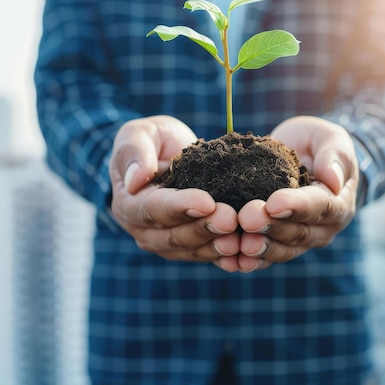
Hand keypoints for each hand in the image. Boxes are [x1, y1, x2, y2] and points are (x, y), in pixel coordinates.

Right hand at [109, 115, 238, 267]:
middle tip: (231, 219)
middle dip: (204, 229)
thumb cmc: (154, 140)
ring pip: (194, 250)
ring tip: (241, 239)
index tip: (207, 202)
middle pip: (175, 236)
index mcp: (129, 204)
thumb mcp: (141, 133)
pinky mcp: (193, 248)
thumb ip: (134, 151)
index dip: (181, 207)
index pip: (154, 209)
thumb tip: (135, 180)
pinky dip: (229, 259)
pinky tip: (247, 256)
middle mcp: (146, 231)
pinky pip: (210, 257)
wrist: (172, 156)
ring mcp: (169, 244)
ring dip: (218, 246)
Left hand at [236, 116, 358, 271]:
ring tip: (239, 244)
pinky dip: (248, 261)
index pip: (320, 206)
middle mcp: (323, 228)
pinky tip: (230, 261)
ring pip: (282, 250)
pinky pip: (265, 258)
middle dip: (272, 227)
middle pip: (298, 232)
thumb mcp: (329, 139)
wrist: (302, 159)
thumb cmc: (317, 145)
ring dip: (260, 248)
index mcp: (339, 202)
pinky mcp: (279, 246)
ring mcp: (301, 241)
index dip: (297, 206)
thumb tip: (333, 180)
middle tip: (247, 218)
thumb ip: (334, 156)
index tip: (273, 203)